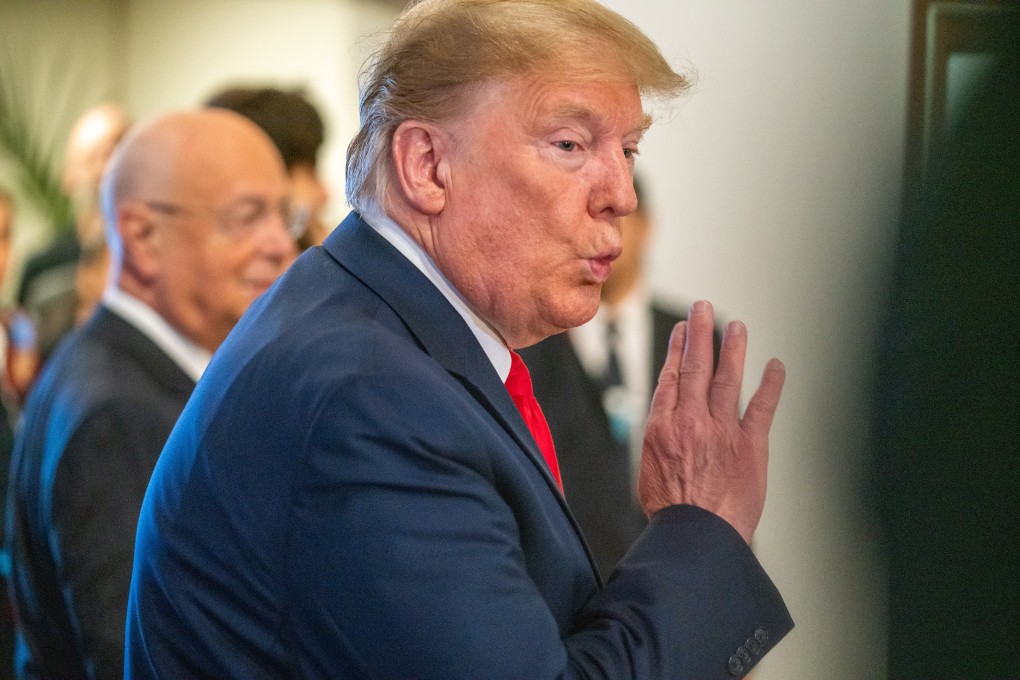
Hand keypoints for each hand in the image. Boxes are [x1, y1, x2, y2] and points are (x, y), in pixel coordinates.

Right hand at [638, 301, 784, 542]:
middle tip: (702, 309)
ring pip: (728, 378)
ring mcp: (722, 431)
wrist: (696, 537)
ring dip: (732, 348)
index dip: (677, 350)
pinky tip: (775, 366)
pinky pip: (762, 408)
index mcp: (663, 427)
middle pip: (695, 367)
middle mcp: (692, 422)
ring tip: (736, 326)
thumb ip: (660, 438)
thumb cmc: (672, 512)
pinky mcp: (750, 446)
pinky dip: (771, 384)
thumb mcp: (649, 468)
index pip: (671, 377)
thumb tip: (665, 422)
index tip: (681, 332)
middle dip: (700, 333)